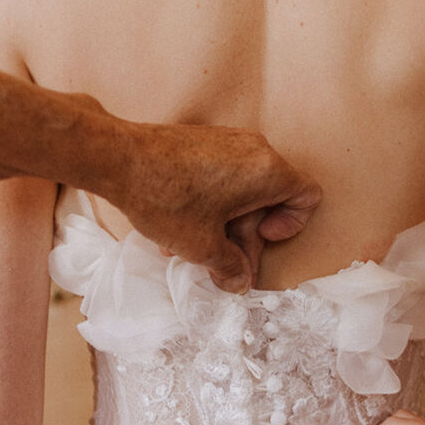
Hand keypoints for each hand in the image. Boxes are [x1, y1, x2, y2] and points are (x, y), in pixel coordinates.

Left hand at [111, 121, 321, 293]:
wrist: (117, 158)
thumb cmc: (165, 197)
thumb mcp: (202, 245)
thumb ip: (229, 266)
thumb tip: (239, 282)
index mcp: (267, 171)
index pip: (307, 196)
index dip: (291, 225)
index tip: (260, 237)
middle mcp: (254, 150)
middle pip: (270, 200)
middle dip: (247, 238)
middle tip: (224, 266)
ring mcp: (229, 142)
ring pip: (242, 191)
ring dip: (225, 225)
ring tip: (192, 252)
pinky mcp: (205, 142)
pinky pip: (222, 177)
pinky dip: (212, 205)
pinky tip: (180, 231)